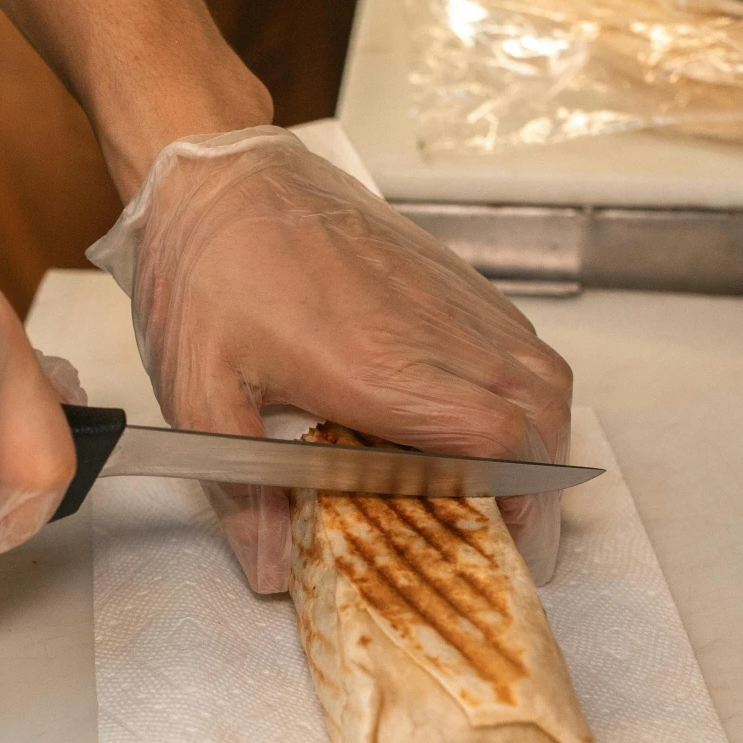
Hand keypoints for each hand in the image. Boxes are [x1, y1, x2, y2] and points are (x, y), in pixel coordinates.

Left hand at [88, 128, 573, 591]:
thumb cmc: (206, 270)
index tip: (500, 542)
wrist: (219, 171)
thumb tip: (272, 571)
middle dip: (542, 485)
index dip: (515, 502)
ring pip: (542, 373)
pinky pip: (519, 338)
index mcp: (379, 368)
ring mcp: (449, 296)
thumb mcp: (199, 393)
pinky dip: (526, 387)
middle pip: (540, 414)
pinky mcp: (449, 275)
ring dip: (543, 435)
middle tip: (516, 534)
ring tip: (512, 485)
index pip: (496, 441)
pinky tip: (489, 416)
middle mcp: (433, 330)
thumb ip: (240, 492)